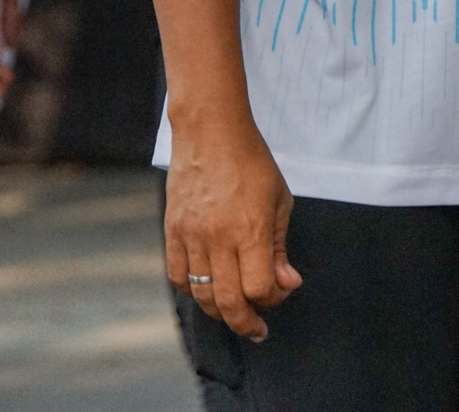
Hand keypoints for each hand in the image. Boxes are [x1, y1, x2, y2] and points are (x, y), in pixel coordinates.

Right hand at [165, 119, 302, 340]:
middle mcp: (220, 237)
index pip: (260, 288)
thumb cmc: (251, 160)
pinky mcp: (173, 230)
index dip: (273, 299)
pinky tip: (206, 288)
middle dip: (245, 322)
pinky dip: (191, 290)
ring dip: (219, 311)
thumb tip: (286, 284)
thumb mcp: (279, 199)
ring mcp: (192, 235)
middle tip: (256, 328)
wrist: (210, 130)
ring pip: (201, 294)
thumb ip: (279, 246)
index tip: (279, 292)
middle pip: (229, 302)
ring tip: (233, 311)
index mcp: (252, 229)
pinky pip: (177, 276)